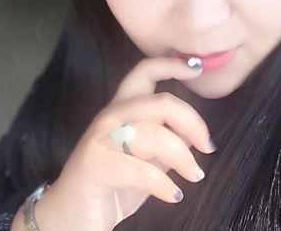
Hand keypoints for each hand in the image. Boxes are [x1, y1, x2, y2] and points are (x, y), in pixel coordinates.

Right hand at [25, 57, 214, 229]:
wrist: (73, 216)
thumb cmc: (114, 182)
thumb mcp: (148, 157)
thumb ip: (168, 139)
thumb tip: (195, 132)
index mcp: (123, 107)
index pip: (144, 71)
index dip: (171, 64)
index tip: (196, 66)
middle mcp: (111, 116)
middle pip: (160, 102)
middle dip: (192, 121)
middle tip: (207, 145)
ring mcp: (101, 138)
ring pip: (154, 134)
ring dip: (183, 157)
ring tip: (194, 175)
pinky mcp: (95, 165)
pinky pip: (140, 169)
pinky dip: (164, 184)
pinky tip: (174, 195)